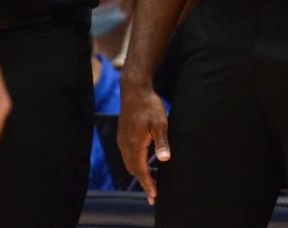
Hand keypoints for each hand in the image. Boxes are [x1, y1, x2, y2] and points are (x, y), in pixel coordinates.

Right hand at [118, 82, 170, 204]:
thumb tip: (165, 160)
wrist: (135, 90)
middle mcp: (125, 145)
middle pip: (133, 170)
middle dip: (144, 182)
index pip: (141, 171)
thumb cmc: (150, 106)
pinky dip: (135, 163)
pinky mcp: (123, 136)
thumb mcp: (160, 123)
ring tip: (151, 181)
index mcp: (134, 145)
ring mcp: (122, 140)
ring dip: (139, 173)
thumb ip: (162, 142)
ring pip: (129, 163)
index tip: (154, 196)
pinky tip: (143, 163)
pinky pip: (128, 155)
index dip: (148, 184)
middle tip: (154, 194)